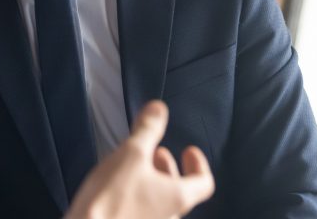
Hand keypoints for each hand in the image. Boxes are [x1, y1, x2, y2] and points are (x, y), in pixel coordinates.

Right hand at [66, 100, 214, 218]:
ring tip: (135, 165)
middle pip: (180, 191)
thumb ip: (148, 129)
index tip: (189, 150)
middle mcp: (169, 216)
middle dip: (169, 167)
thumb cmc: (112, 197)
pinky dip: (139, 194)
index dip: (199, 164)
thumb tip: (159, 109)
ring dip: (153, 180)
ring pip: (161, 201)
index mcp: (178, 198)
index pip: (204, 183)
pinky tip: (118, 186)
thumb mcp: (131, 154)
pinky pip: (143, 210)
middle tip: (158, 152)